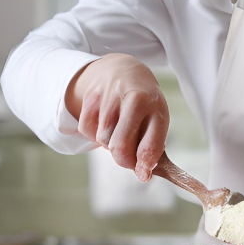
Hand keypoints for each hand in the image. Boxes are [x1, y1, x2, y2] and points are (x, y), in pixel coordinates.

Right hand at [65, 54, 168, 179]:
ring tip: (120, 131)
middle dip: (124, 160)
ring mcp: (109, 95)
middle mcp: (132, 97)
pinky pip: (86, 130)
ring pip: (102, 139)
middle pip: (120, 146)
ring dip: (110, 144)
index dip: (146, 164)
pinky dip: (94, 135)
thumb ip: (152, 146)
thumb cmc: (144, 103)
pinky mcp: (90, 96)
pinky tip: (105, 124)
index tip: (144, 174)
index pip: (149, 143)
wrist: (123, 70)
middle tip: (130, 158)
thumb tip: (142, 174)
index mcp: (154, 105)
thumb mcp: (156, 119)